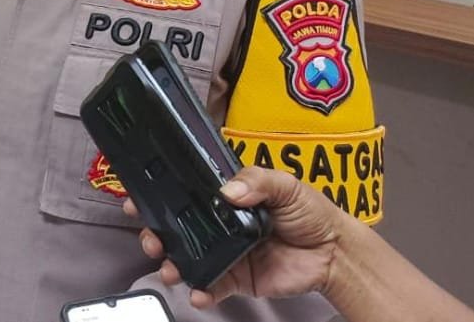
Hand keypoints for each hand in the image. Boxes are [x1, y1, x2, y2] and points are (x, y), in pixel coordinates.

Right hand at [124, 165, 342, 309]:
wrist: (333, 253)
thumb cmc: (310, 213)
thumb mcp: (285, 185)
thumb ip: (256, 182)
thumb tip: (228, 191)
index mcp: (227, 196)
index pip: (187, 193)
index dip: (161, 195)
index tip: (140, 197)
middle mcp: (220, 223)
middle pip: (178, 227)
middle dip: (156, 233)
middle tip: (151, 237)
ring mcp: (225, 252)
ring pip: (187, 258)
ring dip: (171, 263)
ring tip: (168, 267)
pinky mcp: (236, 278)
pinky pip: (211, 285)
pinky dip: (200, 290)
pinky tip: (196, 291)